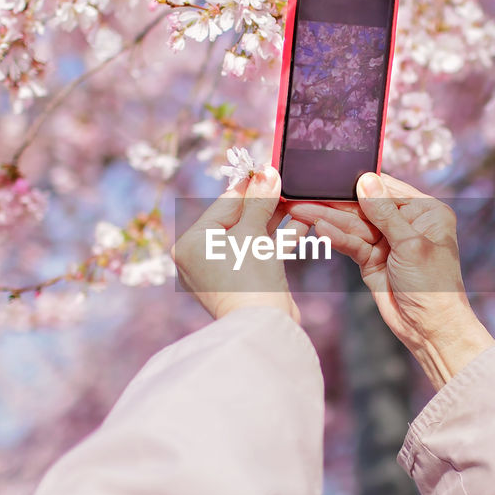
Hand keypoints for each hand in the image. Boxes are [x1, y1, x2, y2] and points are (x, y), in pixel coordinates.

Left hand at [172, 166, 301, 323]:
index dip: (249, 185)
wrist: (263, 327)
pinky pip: (261, 252)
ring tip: (297, 200)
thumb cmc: (248, 277)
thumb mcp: (252, 232)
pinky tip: (302, 222)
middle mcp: (203, 257)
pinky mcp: (246, 282)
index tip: (267, 168)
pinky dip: (280, 239)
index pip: (223, 204)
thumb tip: (267, 172)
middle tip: (285, 182)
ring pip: (253, 235)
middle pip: (238, 219)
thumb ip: (259, 200)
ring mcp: (225, 271)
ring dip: (276, 219)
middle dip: (265, 202)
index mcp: (192, 243)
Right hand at [288, 172, 493, 389]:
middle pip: (366, 206)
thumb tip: (366, 180)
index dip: (360, 182)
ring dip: (329, 219)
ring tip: (301, 210)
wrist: (430, 329)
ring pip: (354, 225)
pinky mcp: (372, 260)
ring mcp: (387, 242)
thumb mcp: (410, 244)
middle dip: (336, 202)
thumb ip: (384, 212)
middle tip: (306, 194)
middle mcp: (407, 223)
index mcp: (426, 212)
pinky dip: (336, 238)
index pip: (388, 189)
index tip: (333, 175)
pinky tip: (319, 229)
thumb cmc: (434, 285)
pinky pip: (352, 244)